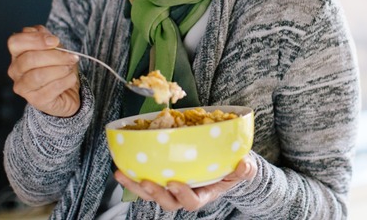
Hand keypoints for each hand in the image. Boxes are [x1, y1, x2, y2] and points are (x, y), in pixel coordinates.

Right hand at [7, 25, 80, 116]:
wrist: (67, 91)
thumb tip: (49, 38)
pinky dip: (66, 80)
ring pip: (38, 76)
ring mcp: (23, 87)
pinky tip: (71, 78)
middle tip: (72, 57)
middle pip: (29, 59)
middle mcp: (15, 71)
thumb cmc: (58, 66)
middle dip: (55, 56)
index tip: (55, 41)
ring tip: (70, 67)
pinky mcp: (36, 101)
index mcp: (17, 54)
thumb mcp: (55, 48)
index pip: (15, 42)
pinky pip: (52, 88)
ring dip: (60, 69)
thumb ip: (48, 39)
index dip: (35, 39)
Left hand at [114, 155, 256, 211]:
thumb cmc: (233, 170)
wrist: (225, 168)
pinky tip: (122, 169)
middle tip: (146, 181)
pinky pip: (145, 182)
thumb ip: (244, 169)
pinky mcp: (163, 179)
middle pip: (167, 202)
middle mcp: (185, 195)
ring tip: (122, 175)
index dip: (183, 195)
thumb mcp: (243, 169)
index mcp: (203, 195)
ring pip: (152, 194)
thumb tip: (244, 164)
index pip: (191, 202)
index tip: (176, 183)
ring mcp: (172, 189)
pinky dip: (132, 177)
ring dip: (136, 186)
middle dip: (156, 194)